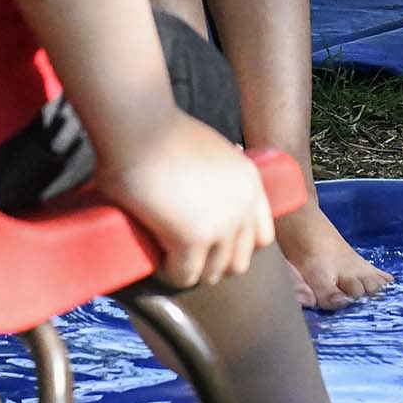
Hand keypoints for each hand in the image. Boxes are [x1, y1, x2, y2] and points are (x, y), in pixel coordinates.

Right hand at [101, 115, 276, 288]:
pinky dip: (170, 276)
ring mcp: (222, 224)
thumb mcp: (205, 150)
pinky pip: (185, 275)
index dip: (236, 246)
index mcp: (250, 183)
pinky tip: (156, 267)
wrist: (139, 126)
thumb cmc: (159, 131)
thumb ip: (211, 173)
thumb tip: (193, 187)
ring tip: (168, 261)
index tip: (212, 245)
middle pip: (239, 262)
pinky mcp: (193, 237)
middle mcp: (243, 206)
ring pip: (212, 273)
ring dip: (191, 272)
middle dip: (213, 264)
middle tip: (185, 256)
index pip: (262, 236)